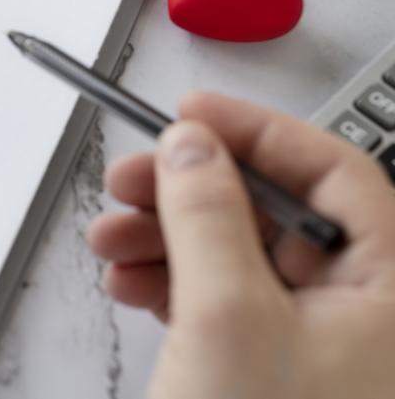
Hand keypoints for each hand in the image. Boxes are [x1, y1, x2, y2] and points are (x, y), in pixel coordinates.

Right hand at [87, 91, 394, 398]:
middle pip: (272, 209)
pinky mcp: (263, 363)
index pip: (334, 173)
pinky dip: (166, 279)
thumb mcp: (229, 319)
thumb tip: (191, 147)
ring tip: (111, 237)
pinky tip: (127, 278)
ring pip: (233, 251)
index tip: (191, 114)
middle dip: (188, 190)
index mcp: (388, 290)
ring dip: (162, 235)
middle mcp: (359, 309)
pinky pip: (214, 295)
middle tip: (131, 178)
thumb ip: (208, 218)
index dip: (259, 133)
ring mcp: (311, 338)